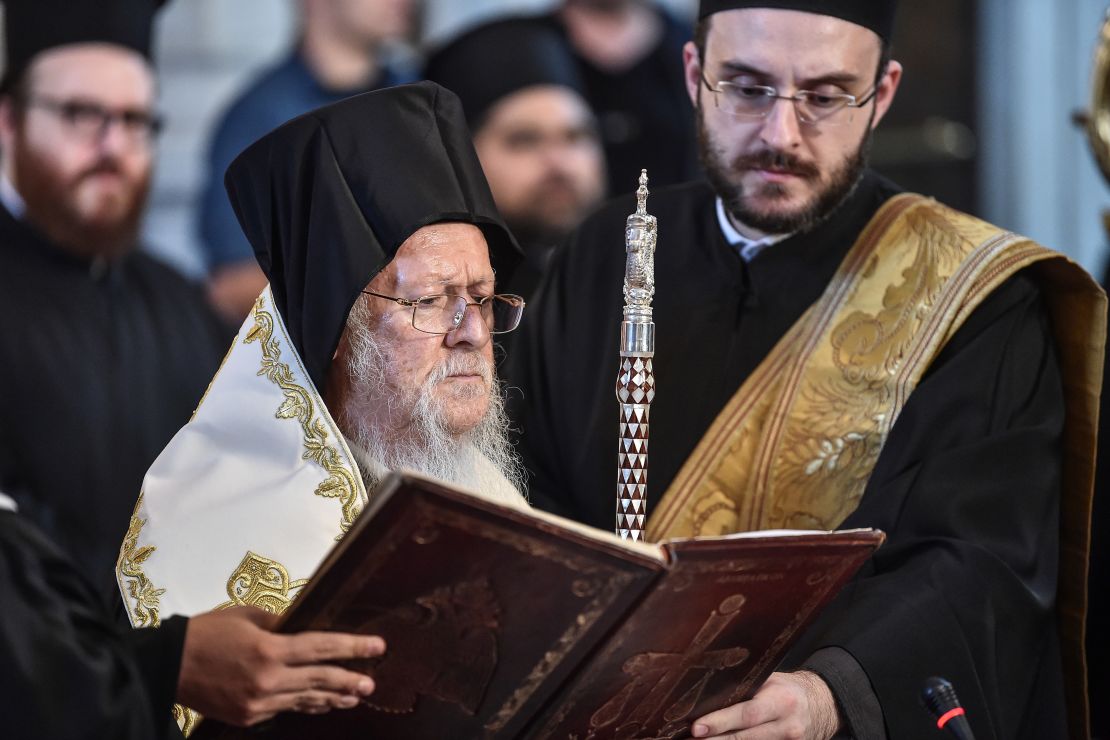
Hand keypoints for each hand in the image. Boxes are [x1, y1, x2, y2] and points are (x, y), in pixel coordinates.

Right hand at [176, 605, 385, 725]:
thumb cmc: (207, 632)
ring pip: (306, 699)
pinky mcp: (249, 717)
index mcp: (270, 649)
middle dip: (350, 680)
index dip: (353, 647)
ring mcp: (259, 703)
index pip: (322, 648)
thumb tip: (304, 625)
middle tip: (372, 682)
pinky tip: (320, 704)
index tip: (378, 646)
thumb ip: (280, 622)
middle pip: (321, 679)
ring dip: (333, 698)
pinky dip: (305, 705)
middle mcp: (269, 680)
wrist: (169, 666)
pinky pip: (285, 709)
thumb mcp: (247, 616)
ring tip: (355, 697)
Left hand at [691, 671, 840, 739]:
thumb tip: (709, 695)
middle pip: (746, 738)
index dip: (720, 722)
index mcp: (781, 701)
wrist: (823, 705)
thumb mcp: (771, 682)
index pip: (746, 714)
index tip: (696, 728)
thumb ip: (747, 689)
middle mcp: (787, 726)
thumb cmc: (789, 690)